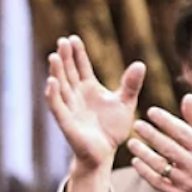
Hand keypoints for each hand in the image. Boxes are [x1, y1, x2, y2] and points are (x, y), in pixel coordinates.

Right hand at [44, 35, 144, 171]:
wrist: (105, 154)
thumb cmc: (112, 129)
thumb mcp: (125, 103)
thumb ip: (131, 85)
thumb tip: (140, 64)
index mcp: (88, 88)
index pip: (81, 66)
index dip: (77, 53)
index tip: (73, 38)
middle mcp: (76, 95)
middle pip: (68, 72)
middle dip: (65, 57)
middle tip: (62, 41)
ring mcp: (69, 107)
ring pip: (60, 86)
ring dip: (56, 71)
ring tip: (54, 56)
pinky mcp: (66, 122)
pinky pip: (57, 106)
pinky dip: (53, 95)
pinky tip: (51, 82)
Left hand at [128, 96, 191, 191]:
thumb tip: (187, 96)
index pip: (182, 132)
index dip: (165, 121)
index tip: (151, 111)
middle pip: (169, 148)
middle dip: (151, 135)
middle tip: (136, 124)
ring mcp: (187, 182)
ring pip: (160, 165)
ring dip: (143, 153)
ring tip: (131, 142)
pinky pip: (158, 182)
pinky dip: (145, 172)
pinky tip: (136, 161)